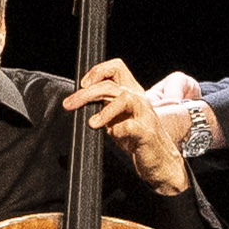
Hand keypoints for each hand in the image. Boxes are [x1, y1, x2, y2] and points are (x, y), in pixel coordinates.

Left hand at [69, 58, 191, 194]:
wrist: (160, 160)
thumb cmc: (136, 139)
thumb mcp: (117, 118)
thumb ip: (104, 106)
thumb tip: (79, 101)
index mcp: (132, 92)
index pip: (116, 68)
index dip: (98, 71)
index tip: (83, 84)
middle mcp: (139, 99)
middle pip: (110, 85)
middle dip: (85, 94)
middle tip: (69, 105)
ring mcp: (144, 114)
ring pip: (123, 98)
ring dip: (104, 110)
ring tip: (92, 123)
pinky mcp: (146, 132)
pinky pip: (128, 126)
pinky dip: (117, 131)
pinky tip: (114, 136)